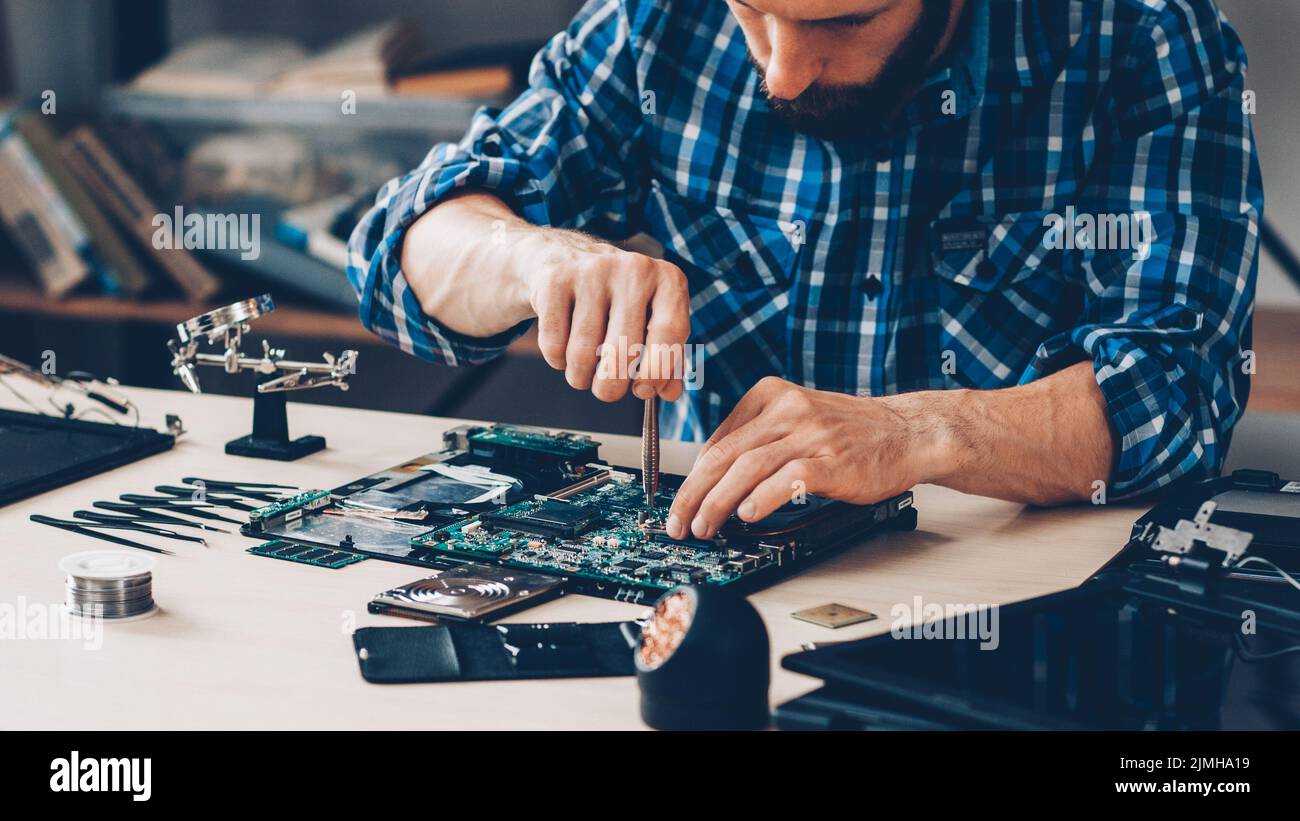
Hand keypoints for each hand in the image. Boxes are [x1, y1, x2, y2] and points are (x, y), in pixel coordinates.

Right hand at [516, 229, 690, 401]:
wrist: (563, 258)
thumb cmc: (616, 299)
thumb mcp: (649, 320)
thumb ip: (665, 359)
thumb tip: (669, 394)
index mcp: (667, 279)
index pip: (671, 331)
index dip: (657, 371)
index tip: (642, 390)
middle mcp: (634, 269)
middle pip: (622, 352)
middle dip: (610, 387)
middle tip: (606, 391)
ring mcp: (592, 271)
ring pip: (583, 353)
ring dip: (580, 377)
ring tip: (582, 372)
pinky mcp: (555, 280)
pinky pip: (554, 344)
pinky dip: (557, 360)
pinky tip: (563, 349)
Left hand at [665, 377, 956, 539]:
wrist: (909, 432)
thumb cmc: (852, 433)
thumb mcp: (797, 419)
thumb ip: (758, 439)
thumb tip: (714, 478)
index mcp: (771, 396)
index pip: (717, 440)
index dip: (692, 477)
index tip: (680, 503)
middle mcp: (787, 410)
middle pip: (724, 454)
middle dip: (693, 493)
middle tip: (678, 522)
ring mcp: (810, 434)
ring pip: (747, 467)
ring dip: (718, 502)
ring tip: (704, 526)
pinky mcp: (832, 460)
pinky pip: (787, 478)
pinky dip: (762, 498)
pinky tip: (747, 515)